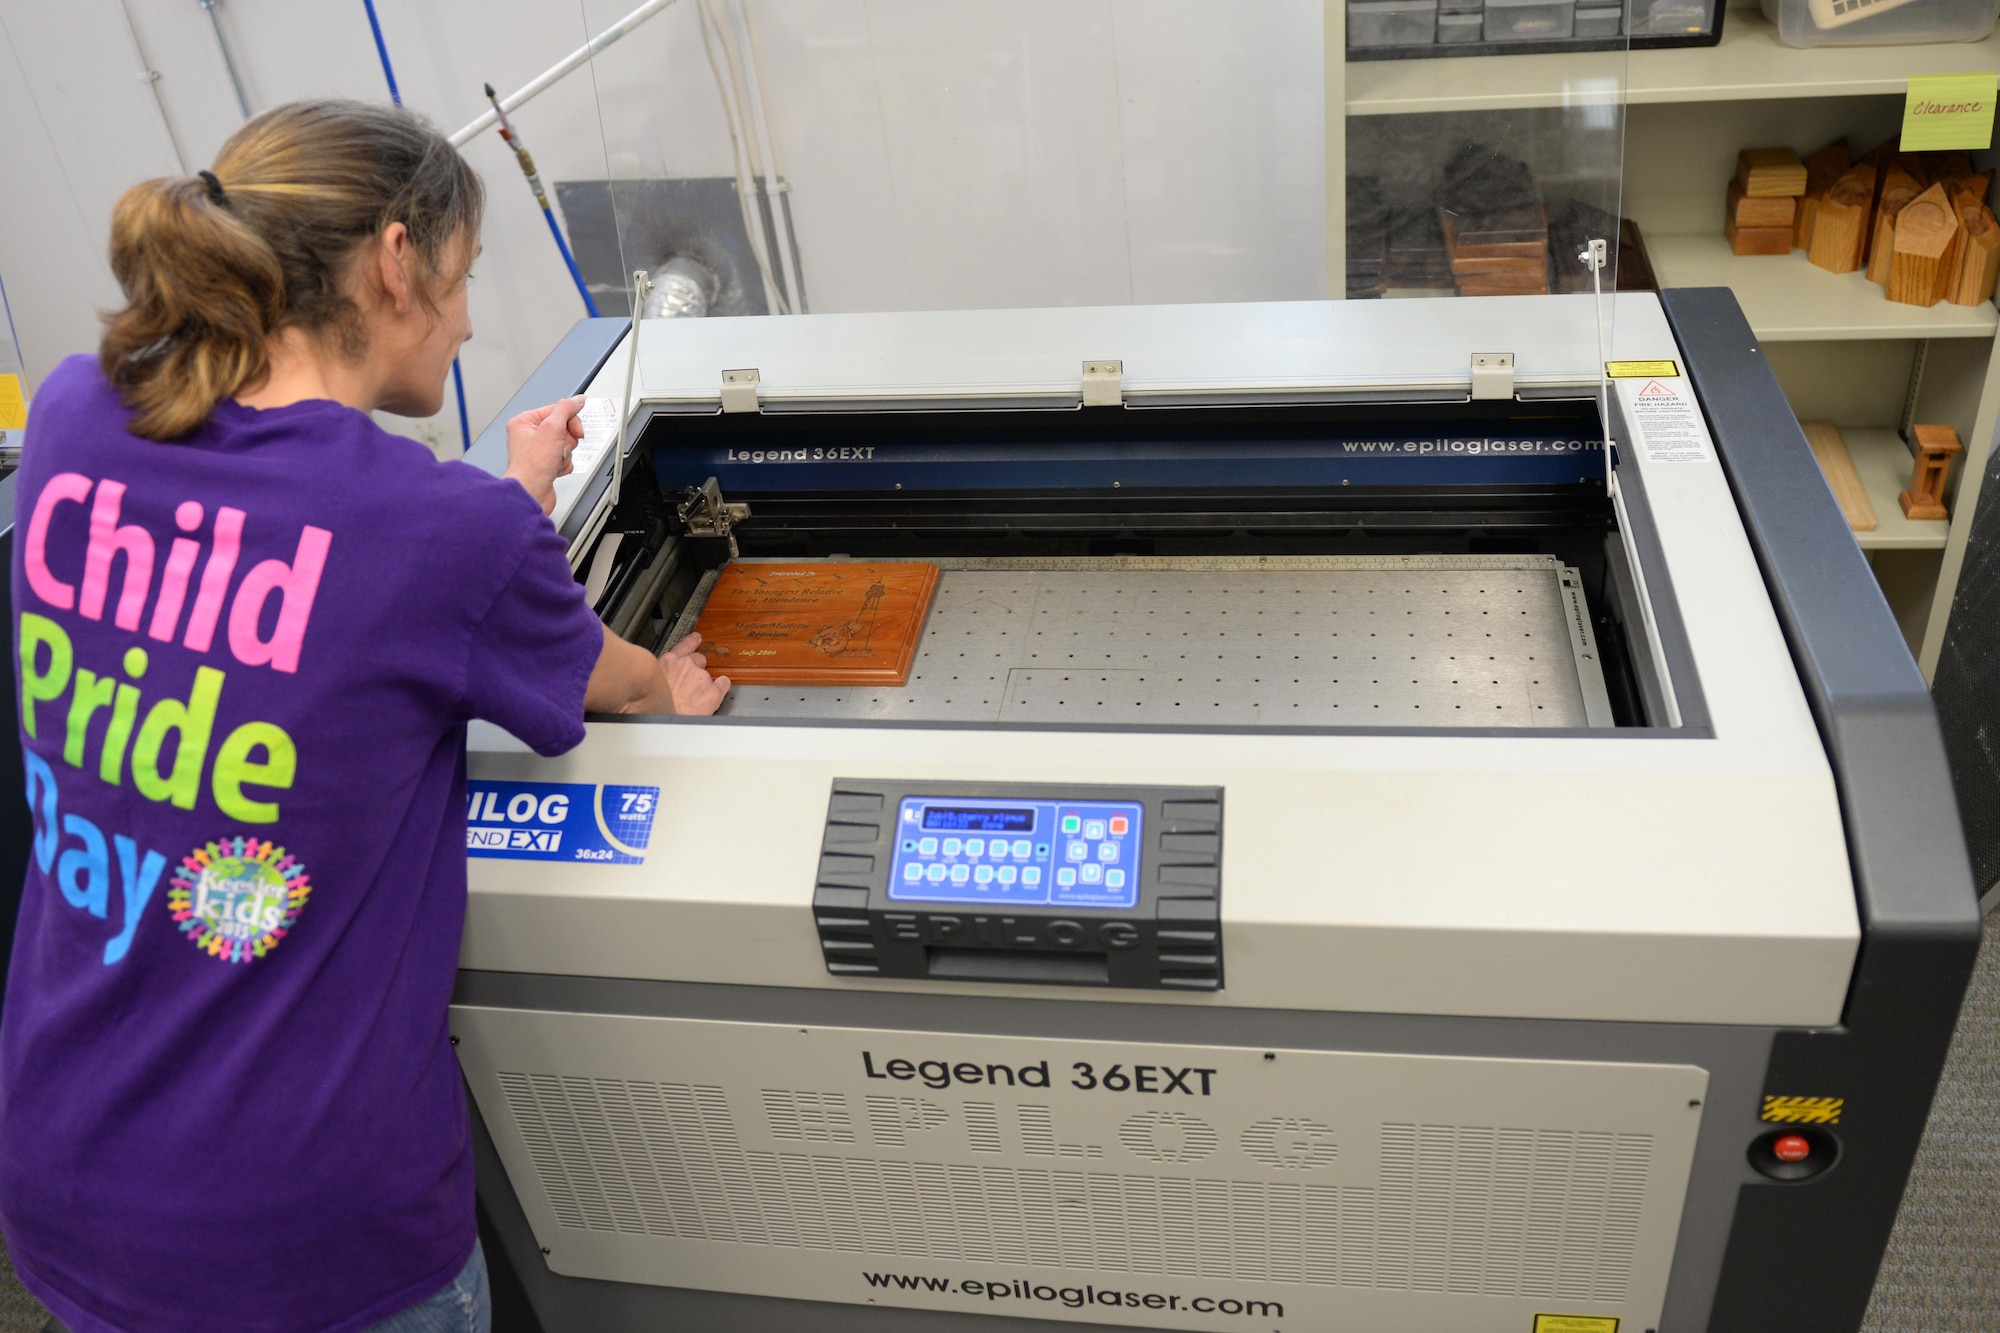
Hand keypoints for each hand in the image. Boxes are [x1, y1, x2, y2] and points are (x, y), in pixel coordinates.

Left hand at [503, 396, 585, 514]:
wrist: (531, 493)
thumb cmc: (532, 466)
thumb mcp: (552, 429)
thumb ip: (566, 410)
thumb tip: (577, 400)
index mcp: (525, 421)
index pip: (557, 411)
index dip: (569, 421)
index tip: (575, 430)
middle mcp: (529, 435)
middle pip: (563, 428)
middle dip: (567, 440)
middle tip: (560, 447)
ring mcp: (538, 450)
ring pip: (565, 444)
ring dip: (565, 454)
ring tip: (554, 460)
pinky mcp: (545, 464)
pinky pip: (564, 458)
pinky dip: (564, 464)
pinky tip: (554, 469)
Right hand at [657, 633, 729, 716]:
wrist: (663, 722)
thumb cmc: (654, 707)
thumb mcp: (652, 681)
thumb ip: (662, 673)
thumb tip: (664, 676)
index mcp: (669, 662)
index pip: (684, 646)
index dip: (692, 642)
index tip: (696, 638)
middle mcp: (687, 665)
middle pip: (699, 660)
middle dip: (696, 669)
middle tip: (690, 684)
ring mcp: (701, 678)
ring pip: (708, 675)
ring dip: (703, 683)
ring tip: (694, 698)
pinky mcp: (712, 692)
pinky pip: (723, 683)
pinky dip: (721, 687)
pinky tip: (714, 693)